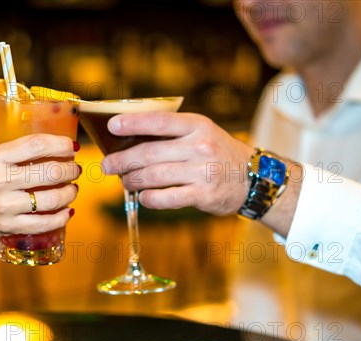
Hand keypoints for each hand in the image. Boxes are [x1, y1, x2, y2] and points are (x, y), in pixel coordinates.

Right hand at [0, 134, 80, 247]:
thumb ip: (7, 154)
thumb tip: (39, 147)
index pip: (36, 144)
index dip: (60, 143)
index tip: (72, 145)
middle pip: (50, 172)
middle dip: (70, 170)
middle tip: (76, 169)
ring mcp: (5, 206)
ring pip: (51, 199)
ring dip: (69, 193)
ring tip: (73, 189)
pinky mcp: (7, 226)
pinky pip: (43, 223)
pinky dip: (61, 217)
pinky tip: (67, 212)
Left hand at [101, 112, 253, 215]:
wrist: (254, 178)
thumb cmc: (217, 153)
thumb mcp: (201, 133)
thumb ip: (172, 134)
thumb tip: (129, 141)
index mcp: (197, 125)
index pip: (158, 122)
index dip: (132, 123)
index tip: (111, 126)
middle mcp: (200, 146)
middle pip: (149, 153)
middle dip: (122, 160)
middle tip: (107, 166)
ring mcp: (202, 172)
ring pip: (154, 176)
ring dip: (132, 181)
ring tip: (124, 182)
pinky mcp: (204, 195)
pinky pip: (167, 198)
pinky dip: (149, 199)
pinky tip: (143, 197)